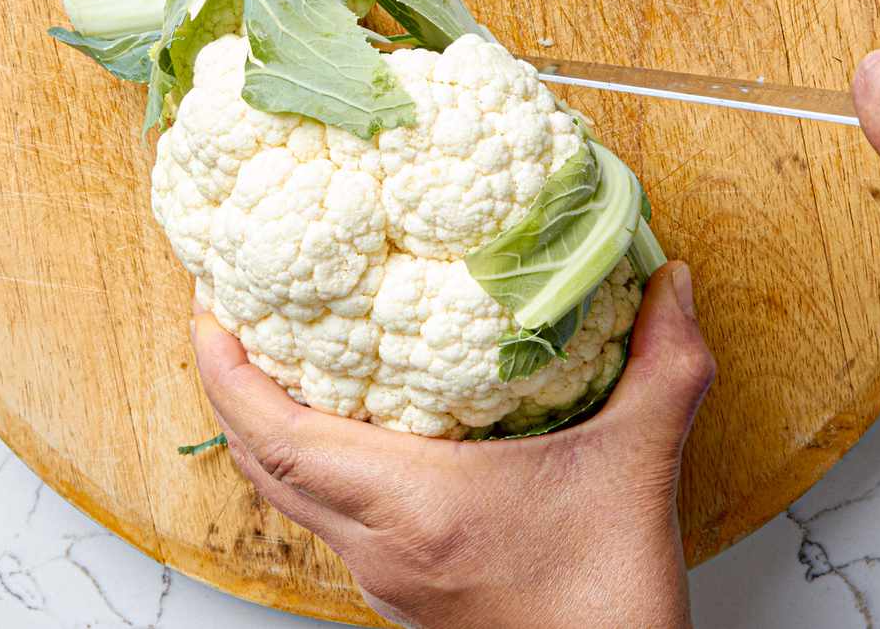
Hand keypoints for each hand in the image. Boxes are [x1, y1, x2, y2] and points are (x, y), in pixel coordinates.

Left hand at [190, 262, 714, 628]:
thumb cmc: (608, 602)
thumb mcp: (640, 466)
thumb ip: (663, 367)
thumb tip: (670, 282)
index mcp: (413, 508)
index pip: (280, 438)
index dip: (227, 371)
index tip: (209, 308)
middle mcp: (379, 545)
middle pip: (261, 463)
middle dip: (229, 384)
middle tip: (228, 311)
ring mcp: (383, 574)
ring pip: (287, 494)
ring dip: (264, 424)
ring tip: (274, 353)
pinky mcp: (401, 588)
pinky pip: (325, 514)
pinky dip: (308, 460)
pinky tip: (347, 426)